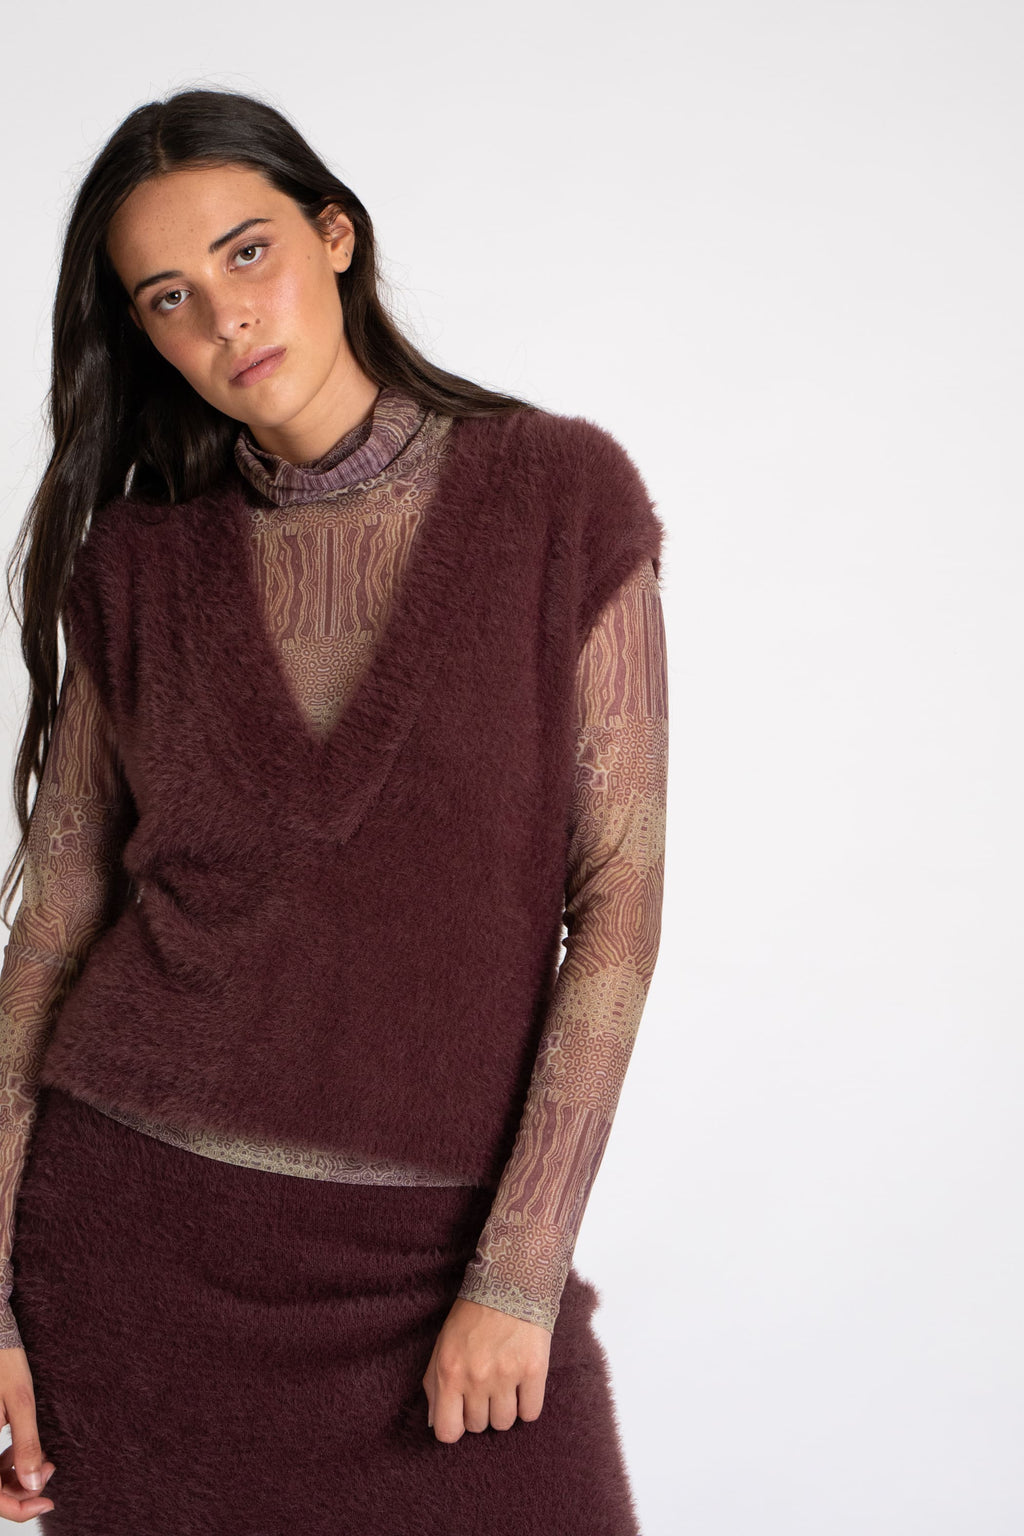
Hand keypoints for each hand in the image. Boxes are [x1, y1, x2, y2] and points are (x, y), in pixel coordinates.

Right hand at [0, 1346, 55, 1520]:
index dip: (18, 1509)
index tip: (48, 1501)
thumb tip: (35, 1484)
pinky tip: (22, 1452)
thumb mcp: (21, 1401)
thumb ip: (26, 1444)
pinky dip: (4, 1465)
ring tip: (43, 1460)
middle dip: (21, 1491)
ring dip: (13, 1479)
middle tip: (50, 1470)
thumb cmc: (4, 1360)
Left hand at [421, 1295, 550, 1442]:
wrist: (511, 1282)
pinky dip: (527, 1405)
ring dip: (504, 1409)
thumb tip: (434, 1421)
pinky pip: (530, 1413)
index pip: (447, 1432)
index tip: (461, 1413)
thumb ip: (434, 1384)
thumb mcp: (443, 1344)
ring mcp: (506, 1375)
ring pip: (504, 1423)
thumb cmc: (472, 1315)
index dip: (454, 1426)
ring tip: (504, 1384)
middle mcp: (476, 1377)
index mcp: (449, 1372)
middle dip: (480, 1410)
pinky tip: (522, 1385)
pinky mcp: (534, 1370)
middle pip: (478, 1426)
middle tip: (485, 1386)